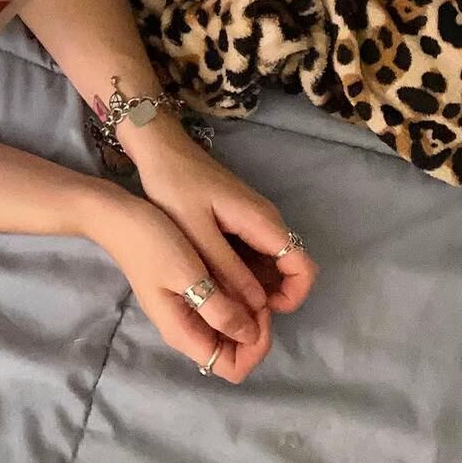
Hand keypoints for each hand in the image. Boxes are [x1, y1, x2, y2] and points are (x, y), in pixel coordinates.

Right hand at [99, 195, 272, 383]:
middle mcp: (184, 330)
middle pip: (231, 353)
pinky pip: (216, 311)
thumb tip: (251, 334)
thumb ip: (219, 309)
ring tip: (249, 283)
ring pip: (225, 331)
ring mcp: (182, 313)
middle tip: (258, 294)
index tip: (260, 310)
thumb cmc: (152, 244)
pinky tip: (234, 276)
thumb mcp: (188, 274)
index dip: (255, 347)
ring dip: (245, 314)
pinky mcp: (182, 295)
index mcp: (183, 333)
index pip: (232, 368)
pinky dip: (232, 301)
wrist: (119, 219)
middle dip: (254, 330)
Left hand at [134, 125, 318, 317]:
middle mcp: (265, 220)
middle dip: (270, 297)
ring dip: (255, 285)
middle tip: (237, 313)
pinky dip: (242, 270)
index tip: (262, 314)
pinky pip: (251, 251)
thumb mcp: (196, 232)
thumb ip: (227, 269)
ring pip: (268, 262)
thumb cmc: (174, 185)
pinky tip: (216, 280)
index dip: (292, 297)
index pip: (303, 267)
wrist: (159, 148)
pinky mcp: (238, 217)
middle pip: (288, 268)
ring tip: (223, 301)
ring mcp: (252, 217)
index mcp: (261, 221)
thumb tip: (257, 307)